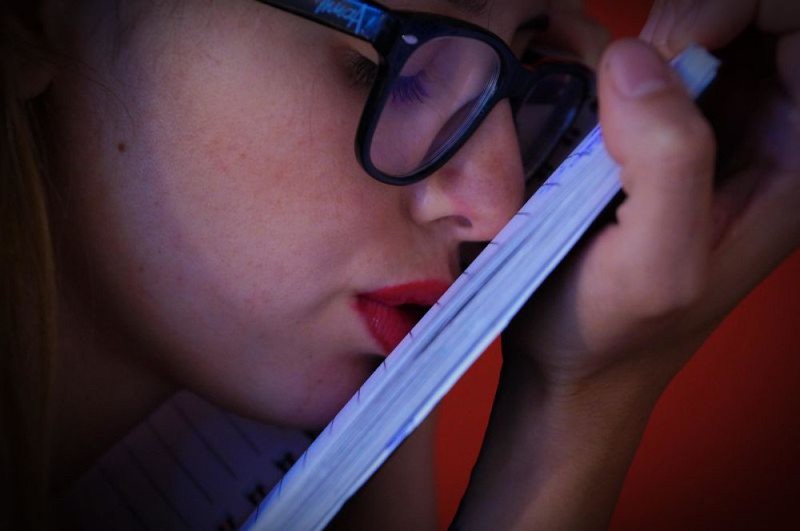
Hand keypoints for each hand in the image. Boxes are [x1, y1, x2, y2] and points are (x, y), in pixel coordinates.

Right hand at [504, 0, 799, 394]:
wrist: (578, 357)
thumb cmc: (618, 330)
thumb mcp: (657, 266)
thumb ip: (668, 161)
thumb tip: (636, 60)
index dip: (739, 11)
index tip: (671, 49)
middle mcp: (776, 135)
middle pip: (764, 20)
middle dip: (697, 19)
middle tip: (638, 72)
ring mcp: (726, 128)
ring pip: (717, 27)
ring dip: (663, 38)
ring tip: (617, 101)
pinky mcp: (677, 130)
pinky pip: (672, 56)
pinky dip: (637, 57)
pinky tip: (611, 105)